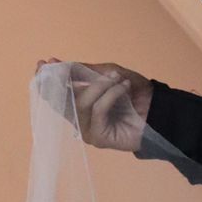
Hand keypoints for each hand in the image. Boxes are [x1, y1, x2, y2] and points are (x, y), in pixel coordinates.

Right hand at [36, 59, 153, 151]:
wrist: (159, 111)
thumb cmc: (135, 93)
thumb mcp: (109, 74)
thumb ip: (84, 71)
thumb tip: (58, 64)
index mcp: (79, 103)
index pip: (57, 94)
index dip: (47, 80)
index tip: (43, 63)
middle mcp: (80, 118)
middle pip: (60, 101)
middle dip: (58, 83)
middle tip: (59, 66)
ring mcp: (87, 129)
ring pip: (80, 103)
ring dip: (99, 86)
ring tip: (116, 77)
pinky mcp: (97, 137)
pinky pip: (97, 110)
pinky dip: (110, 94)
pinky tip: (124, 87)